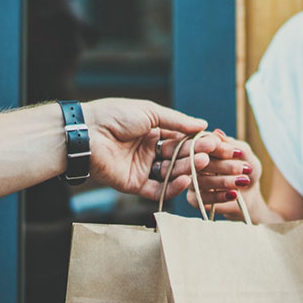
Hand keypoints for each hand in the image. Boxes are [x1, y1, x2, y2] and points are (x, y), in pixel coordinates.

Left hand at [82, 98, 222, 199]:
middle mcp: (149, 151)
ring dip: (187, 169)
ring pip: (171, 173)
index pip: (181, 139)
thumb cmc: (114, 115)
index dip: (197, 141)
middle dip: (195, 155)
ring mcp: (143, 169)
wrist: (87, 133)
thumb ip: (177, 121)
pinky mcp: (135, 185)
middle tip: (212, 154)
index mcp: (152, 132)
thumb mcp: (149, 112)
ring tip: (202, 164)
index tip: (215, 142)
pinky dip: (173, 187)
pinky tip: (186, 180)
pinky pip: (158, 190)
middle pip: (178, 157)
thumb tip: (202, 124)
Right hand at [185, 130, 262, 219]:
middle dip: (223, 165)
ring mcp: (191, 180)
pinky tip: (234, 194)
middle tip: (243, 168)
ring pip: (200, 181)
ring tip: (242, 181)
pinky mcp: (193, 198)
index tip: (237, 153)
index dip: (219, 148)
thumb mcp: (246, 155)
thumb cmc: (246, 170)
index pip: (203, 144)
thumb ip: (233, 145)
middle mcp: (193, 162)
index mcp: (203, 146)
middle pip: (200, 162)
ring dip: (223, 181)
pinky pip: (200, 198)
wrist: (250, 194)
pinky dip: (218, 196)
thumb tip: (217, 134)